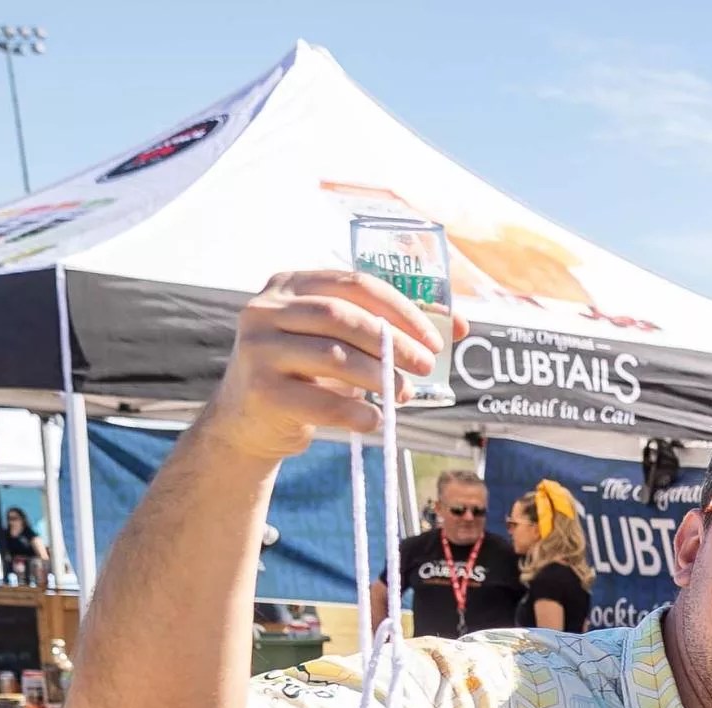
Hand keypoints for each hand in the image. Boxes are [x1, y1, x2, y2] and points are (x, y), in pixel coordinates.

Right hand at [209, 270, 450, 464]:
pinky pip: (319, 401)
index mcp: (290, 285)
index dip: (401, 309)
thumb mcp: (346, 345)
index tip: (436, 341)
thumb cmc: (309, 375)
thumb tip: (459, 325)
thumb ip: (392, 330)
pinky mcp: (259, 389)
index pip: (353, 283)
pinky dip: (356, 413)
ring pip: (331, 355)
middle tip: (426, 367)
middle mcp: (266, 309)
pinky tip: (375, 420)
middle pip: (341, 315)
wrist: (251, 421)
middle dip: (394, 342)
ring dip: (379, 376)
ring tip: (404, 393)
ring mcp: (257, 347)